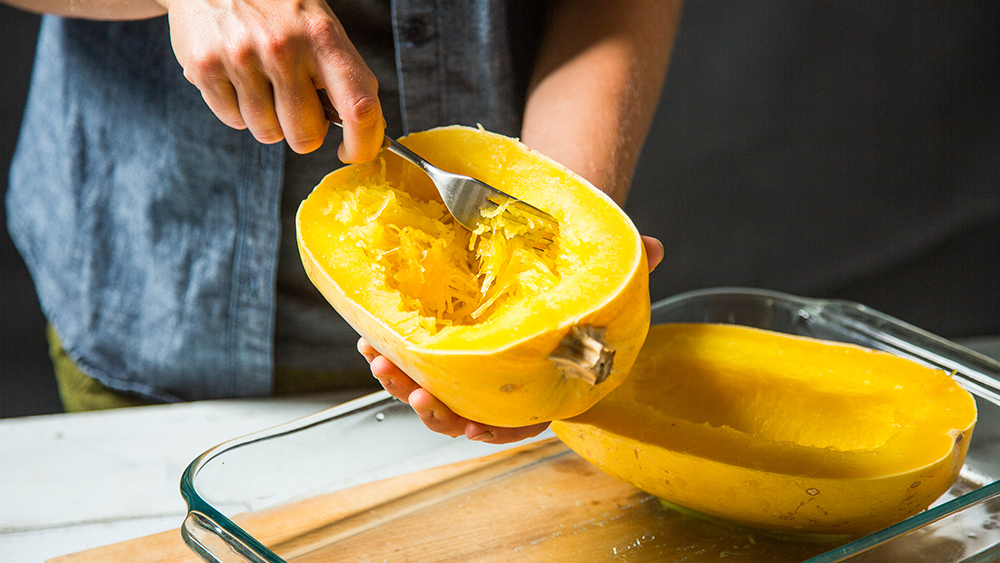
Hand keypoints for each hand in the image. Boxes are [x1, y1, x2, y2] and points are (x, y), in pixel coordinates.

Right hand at [161, 0, 384, 160]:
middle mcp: (283, 48)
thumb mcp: (320, 29)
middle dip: (304, 130)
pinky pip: (233, 121)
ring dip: (269, 120)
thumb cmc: (279, 8)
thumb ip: (343, 77)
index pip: (360, 107)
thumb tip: (365, 132)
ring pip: (268, 133)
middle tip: (296, 101)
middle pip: (306, 135)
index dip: (362, 143)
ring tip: (263, 82)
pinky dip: (238, 110)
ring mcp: (241, 58)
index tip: (353, 151)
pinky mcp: (205, 67)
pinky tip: (239, 78)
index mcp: (322, 38)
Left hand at [359, 235, 663, 443]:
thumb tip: (655, 250)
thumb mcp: (602, 277)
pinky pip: (417, 358)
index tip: (470, 427)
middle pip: (464, 415)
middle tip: (413, 390)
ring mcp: (469, 365)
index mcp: (539, 384)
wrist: (546, 257)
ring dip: (402, 383)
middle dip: (434, 410)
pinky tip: (374, 336)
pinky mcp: (446, 342)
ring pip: (433, 391)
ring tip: (379, 360)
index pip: (518, 424)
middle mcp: (501, 383)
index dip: (494, 431)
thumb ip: (627, 270)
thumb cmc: (574, 279)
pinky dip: (394, 352)